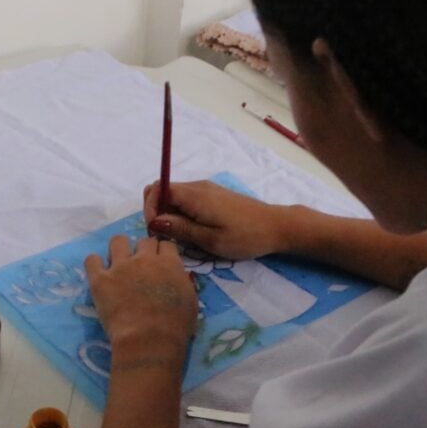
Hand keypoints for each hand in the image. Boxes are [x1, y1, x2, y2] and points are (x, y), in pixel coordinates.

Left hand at [84, 235, 197, 351]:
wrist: (149, 339)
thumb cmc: (176, 326)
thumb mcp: (191, 302)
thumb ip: (183, 283)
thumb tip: (177, 277)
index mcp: (170, 263)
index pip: (166, 244)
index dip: (163, 252)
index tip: (161, 262)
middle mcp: (145, 258)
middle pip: (144, 241)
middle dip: (144, 251)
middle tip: (142, 267)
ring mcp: (121, 267)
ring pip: (118, 241)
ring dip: (120, 249)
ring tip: (119, 263)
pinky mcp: (100, 280)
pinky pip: (92, 260)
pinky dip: (95, 264)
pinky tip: (99, 273)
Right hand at [143, 180, 289, 258]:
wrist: (276, 226)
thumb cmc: (245, 237)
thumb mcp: (210, 240)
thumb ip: (180, 229)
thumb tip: (154, 222)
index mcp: (195, 196)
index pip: (157, 188)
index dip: (150, 208)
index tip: (156, 231)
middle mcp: (198, 187)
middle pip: (163, 190)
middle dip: (156, 211)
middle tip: (165, 236)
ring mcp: (207, 190)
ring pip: (175, 196)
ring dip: (169, 214)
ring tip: (180, 237)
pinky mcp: (214, 196)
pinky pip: (188, 200)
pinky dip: (182, 213)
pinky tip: (192, 231)